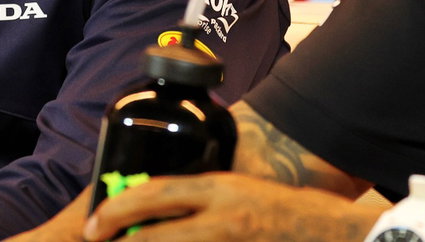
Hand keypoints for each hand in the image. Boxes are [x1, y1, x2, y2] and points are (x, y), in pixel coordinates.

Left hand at [80, 173, 376, 241]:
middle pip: (154, 236)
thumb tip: (154, 206)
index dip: (116, 210)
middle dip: (120, 241)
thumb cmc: (284, 209)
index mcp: (221, 189)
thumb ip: (202, 196)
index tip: (93, 224)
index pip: (155, 194)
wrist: (331, 232)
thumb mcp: (239, 190)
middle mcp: (223, 219)